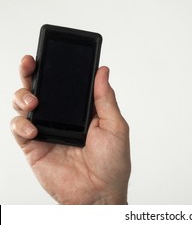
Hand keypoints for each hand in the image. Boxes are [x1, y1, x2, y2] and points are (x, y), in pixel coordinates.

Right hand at [11, 55, 130, 203]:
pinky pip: (19, 129)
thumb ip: (105, 98)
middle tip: (29, 63)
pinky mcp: (34, 147)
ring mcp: (47, 131)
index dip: (57, 68)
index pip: (66, 84)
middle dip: (31, 73)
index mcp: (82, 110)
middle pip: (40, 89)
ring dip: (23, 96)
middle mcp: (62, 117)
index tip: (51, 52)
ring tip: (33, 101)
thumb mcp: (115, 126)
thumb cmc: (113, 162)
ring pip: (24, 105)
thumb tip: (102, 71)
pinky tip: (33, 128)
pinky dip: (21, 125)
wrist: (99, 194)